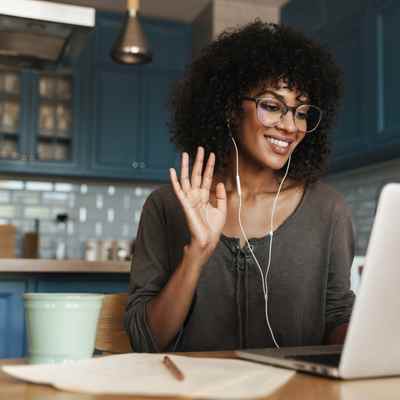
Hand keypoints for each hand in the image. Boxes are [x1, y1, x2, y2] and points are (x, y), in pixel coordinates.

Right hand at [170, 147, 226, 262]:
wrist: (208, 240)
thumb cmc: (213, 228)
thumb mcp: (222, 209)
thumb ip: (220, 196)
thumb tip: (219, 183)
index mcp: (204, 196)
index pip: (206, 177)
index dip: (209, 166)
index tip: (212, 155)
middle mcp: (196, 195)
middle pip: (196, 174)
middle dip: (198, 161)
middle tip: (199, 148)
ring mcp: (190, 199)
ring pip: (186, 179)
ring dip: (185, 166)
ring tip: (185, 154)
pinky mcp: (185, 204)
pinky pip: (178, 190)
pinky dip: (174, 180)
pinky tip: (172, 171)